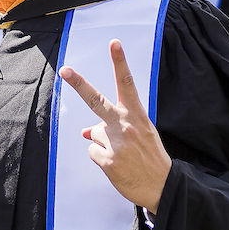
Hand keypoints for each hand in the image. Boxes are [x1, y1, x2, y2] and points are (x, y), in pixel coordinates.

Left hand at [59, 39, 172, 213]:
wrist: (163, 186)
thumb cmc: (151, 157)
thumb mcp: (141, 135)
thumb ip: (116, 127)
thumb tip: (85, 131)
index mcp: (137, 115)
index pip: (127, 83)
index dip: (120, 62)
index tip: (114, 43)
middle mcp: (125, 125)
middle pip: (97, 100)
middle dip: (79, 84)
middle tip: (66, 70)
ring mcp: (116, 143)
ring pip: (93, 134)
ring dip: (103, 142)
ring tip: (122, 155)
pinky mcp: (108, 161)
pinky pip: (93, 152)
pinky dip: (101, 158)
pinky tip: (117, 165)